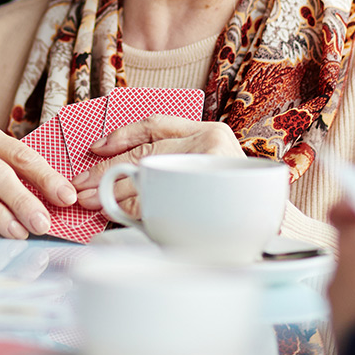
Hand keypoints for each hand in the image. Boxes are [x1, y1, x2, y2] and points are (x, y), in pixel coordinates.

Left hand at [73, 115, 242, 212]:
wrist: (275, 229)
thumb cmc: (236, 201)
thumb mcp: (208, 167)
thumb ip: (176, 162)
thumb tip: (119, 171)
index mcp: (209, 131)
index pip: (156, 124)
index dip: (122, 134)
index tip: (95, 147)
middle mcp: (211, 143)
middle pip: (146, 153)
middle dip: (105, 169)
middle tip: (80, 185)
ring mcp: (211, 168)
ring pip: (148, 178)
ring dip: (112, 192)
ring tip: (91, 202)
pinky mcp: (209, 195)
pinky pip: (159, 202)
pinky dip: (134, 210)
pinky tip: (118, 215)